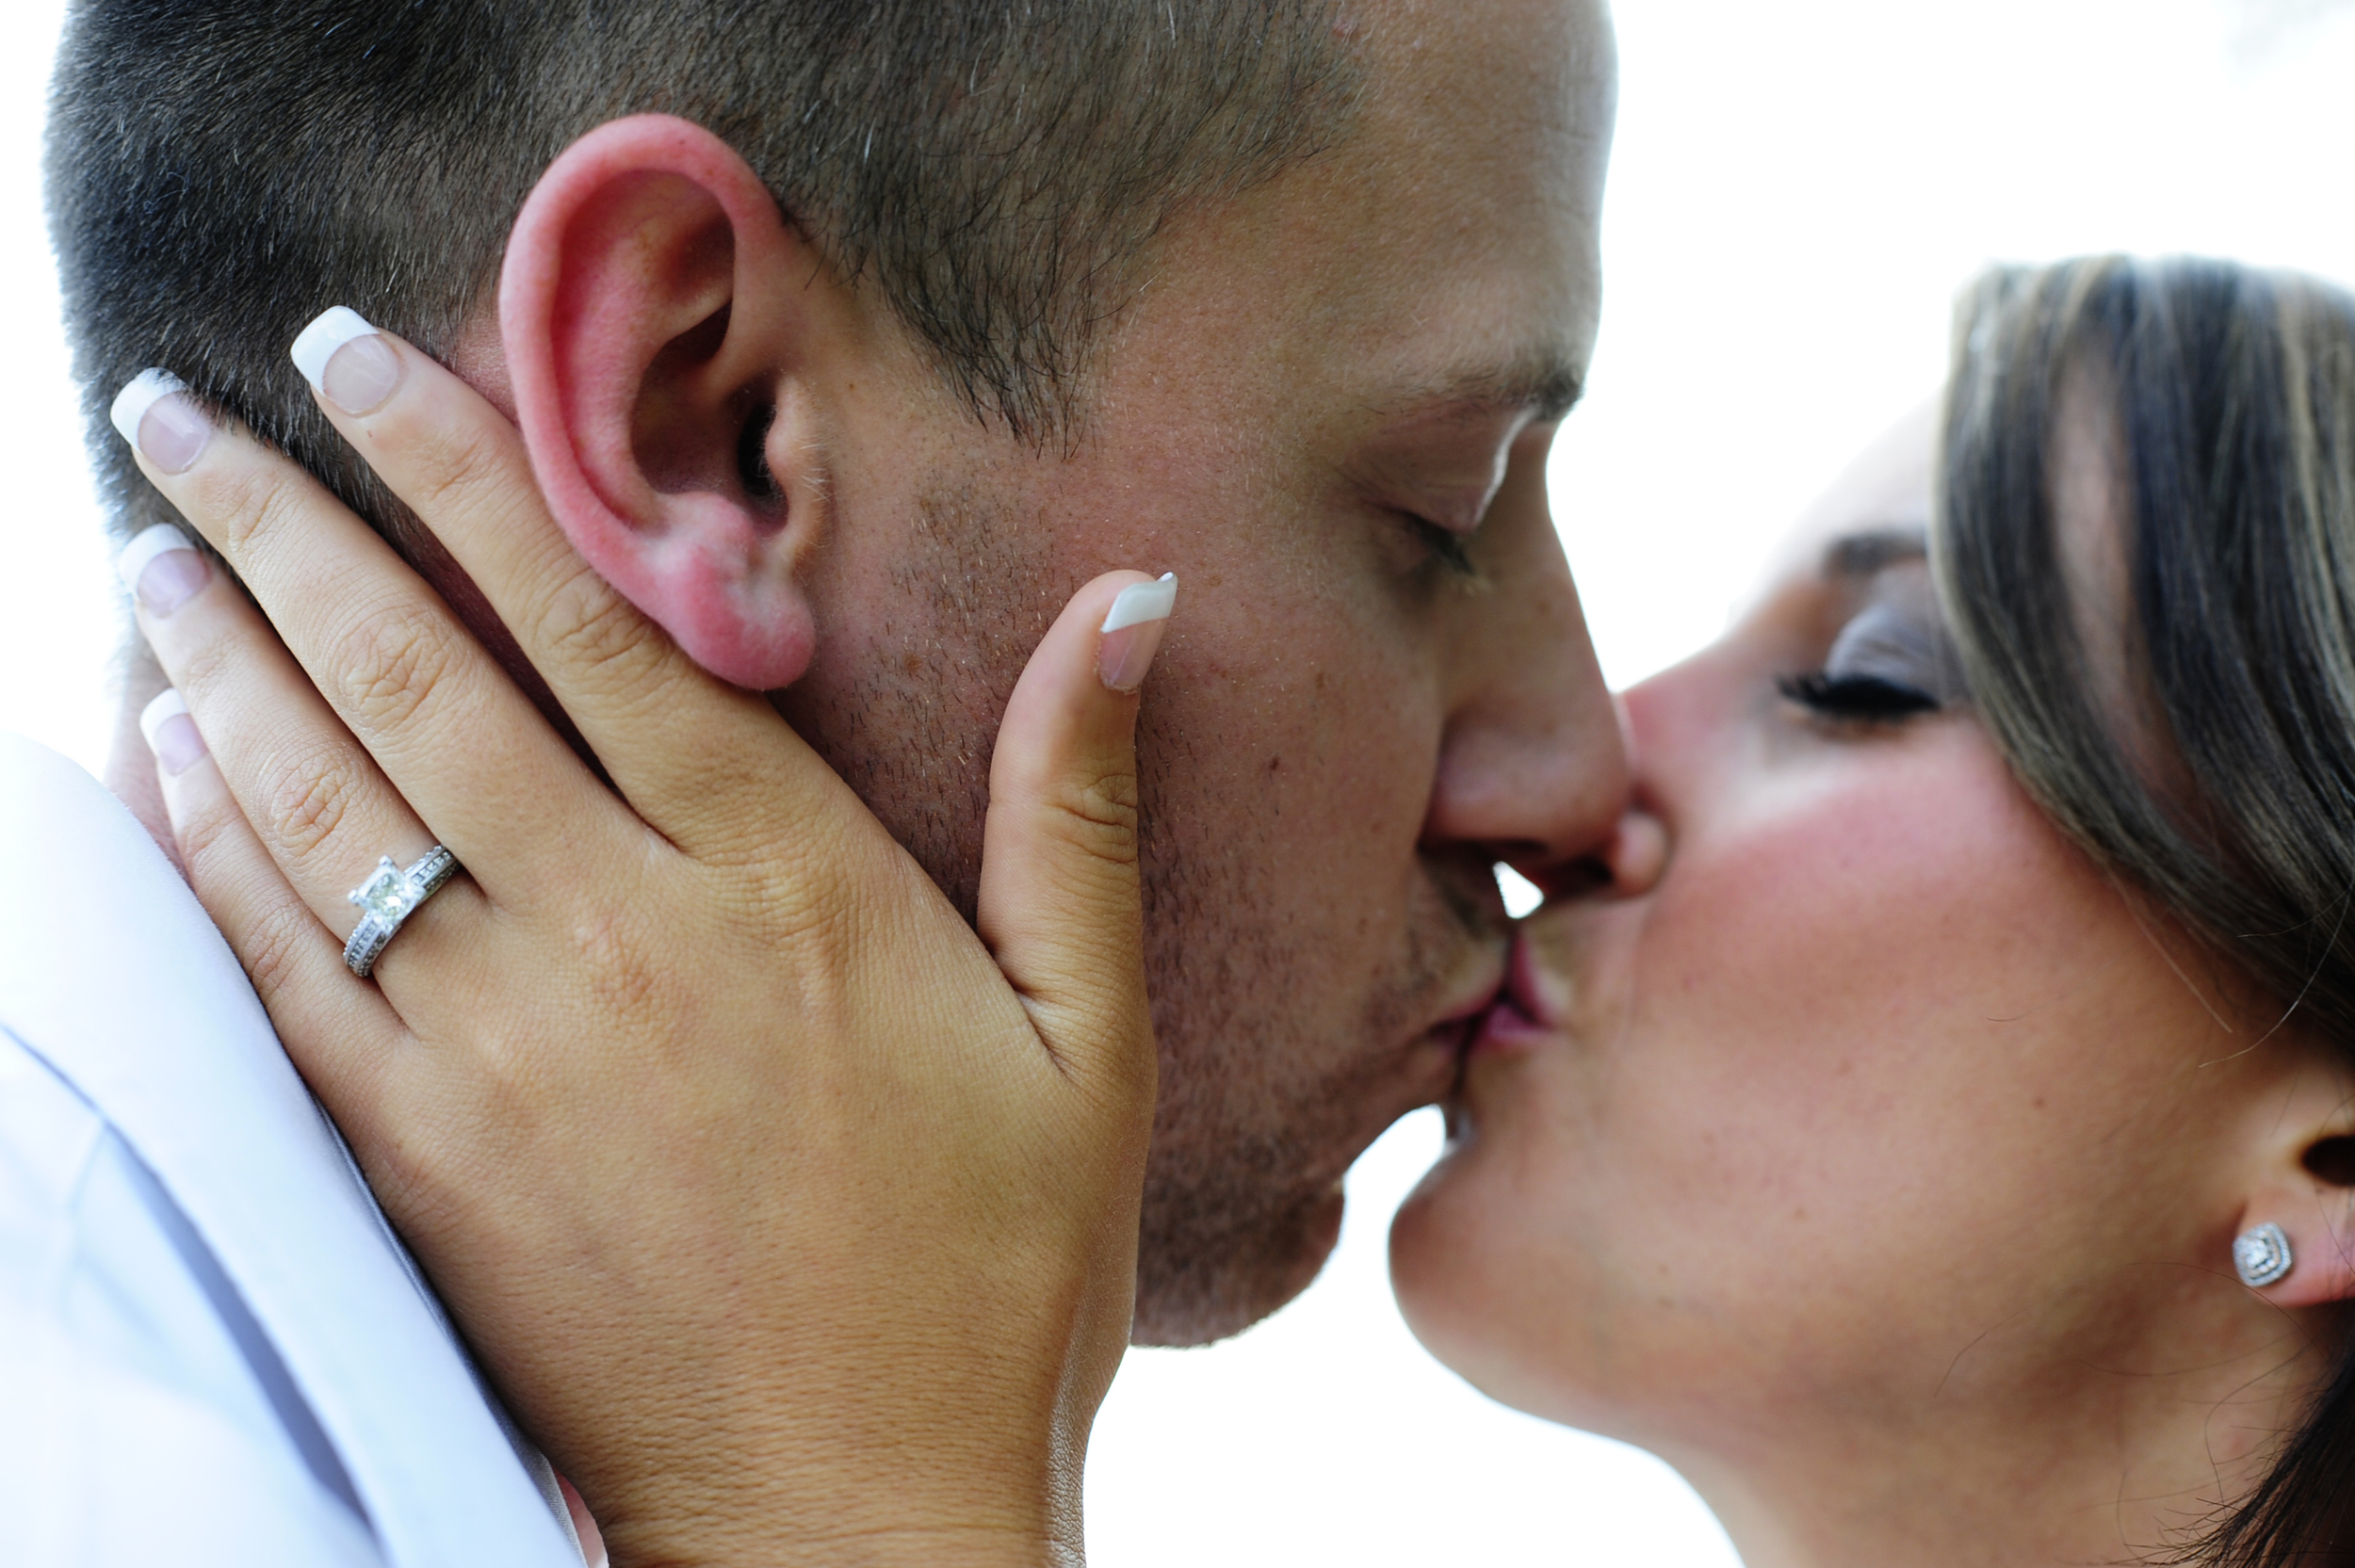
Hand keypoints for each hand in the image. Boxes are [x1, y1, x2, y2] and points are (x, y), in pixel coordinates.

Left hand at [110, 330, 1172, 1564]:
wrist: (855, 1520)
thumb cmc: (996, 1275)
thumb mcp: (1093, 1034)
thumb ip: (1075, 803)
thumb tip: (1128, 600)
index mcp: (786, 886)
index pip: (586, 628)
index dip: (458, 473)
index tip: (352, 359)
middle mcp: (620, 942)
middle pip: (408, 686)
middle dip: (277, 525)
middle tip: (171, 412)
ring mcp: (498, 1057)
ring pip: (315, 812)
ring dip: (212, 661)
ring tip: (148, 549)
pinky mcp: (422, 1165)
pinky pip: (271, 975)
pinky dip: (199, 854)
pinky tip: (153, 764)